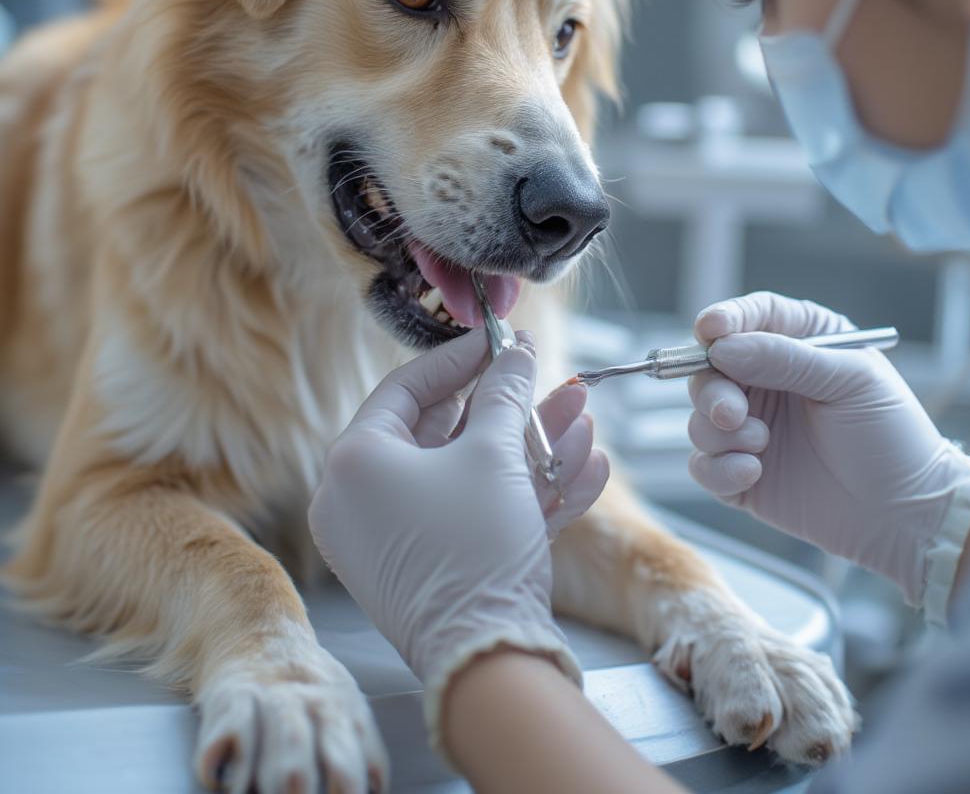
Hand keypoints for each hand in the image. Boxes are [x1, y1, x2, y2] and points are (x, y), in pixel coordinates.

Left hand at [308, 329, 608, 748]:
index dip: (460, 358)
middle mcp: (362, 499)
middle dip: (512, 407)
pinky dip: (525, 491)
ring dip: (532, 446)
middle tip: (545, 376)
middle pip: (444, 432)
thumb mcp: (493, 455)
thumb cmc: (474, 545)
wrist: (488, 660)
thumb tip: (516, 354)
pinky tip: (585, 465)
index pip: (406, 388)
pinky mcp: (428, 567)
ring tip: (582, 415)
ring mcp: (394, 537)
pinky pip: (475, 512)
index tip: (500, 340)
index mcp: (354, 463)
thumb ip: (503, 393)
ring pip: (471, 474)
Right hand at [686, 292, 969, 620]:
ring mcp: (751, 428)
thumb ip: (785, 358)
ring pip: (700, 417)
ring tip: (762, 445)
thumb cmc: (891, 437)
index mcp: (801, 344)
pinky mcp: (740, 473)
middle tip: (731, 413)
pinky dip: (719, 469)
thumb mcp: (850, 382)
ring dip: (720, 432)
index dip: (724, 319)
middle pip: (709, 368)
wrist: (905, 515)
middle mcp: (768, 381)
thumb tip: (721, 348)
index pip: (750, 317)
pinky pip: (703, 465)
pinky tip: (754, 473)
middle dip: (712, 389)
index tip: (709, 331)